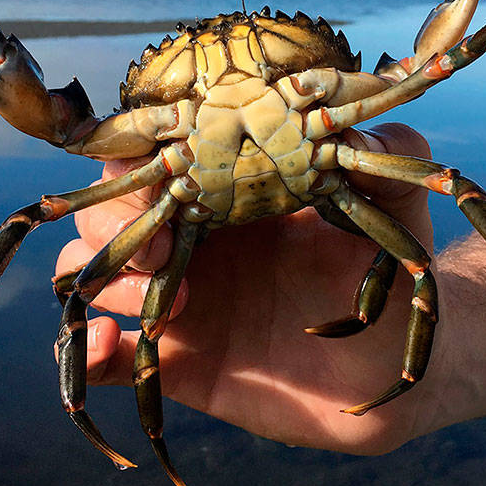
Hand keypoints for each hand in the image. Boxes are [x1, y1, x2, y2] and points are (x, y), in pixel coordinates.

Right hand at [55, 123, 438, 454]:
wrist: (396, 358)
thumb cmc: (388, 269)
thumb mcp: (394, 199)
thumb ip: (386, 153)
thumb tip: (347, 125)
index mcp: (230, 186)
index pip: (153, 152)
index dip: (143, 156)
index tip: (171, 175)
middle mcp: (193, 237)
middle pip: (108, 208)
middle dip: (115, 219)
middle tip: (162, 249)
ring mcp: (180, 298)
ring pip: (93, 271)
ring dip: (106, 276)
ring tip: (162, 299)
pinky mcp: (181, 360)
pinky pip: (108, 356)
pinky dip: (88, 351)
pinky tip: (107, 343)